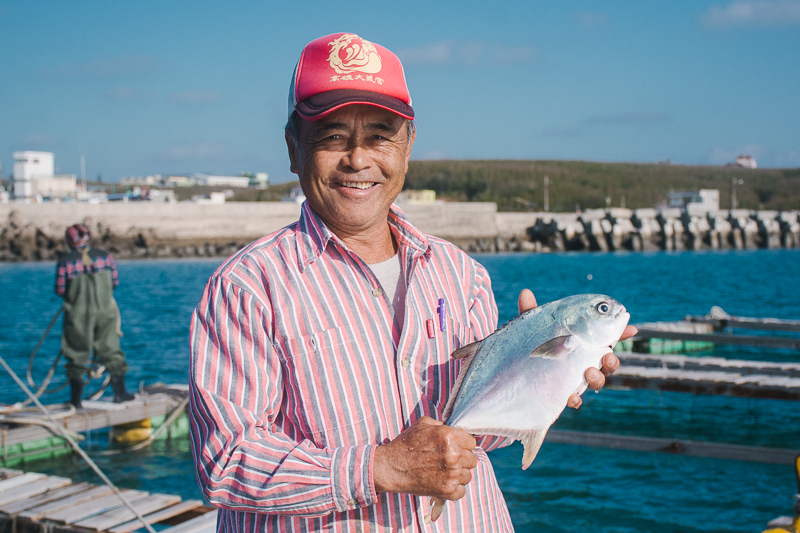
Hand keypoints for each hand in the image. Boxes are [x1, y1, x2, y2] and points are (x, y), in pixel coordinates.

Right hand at [373, 416, 476, 501]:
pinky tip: (442, 482)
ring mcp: (451, 474)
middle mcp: (453, 455)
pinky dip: (454, 488)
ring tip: (443, 472)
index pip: (472, 442)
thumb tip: (455, 431)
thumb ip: (442, 425)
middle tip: (447, 461)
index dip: (463, 444)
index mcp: (450, 436)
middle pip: (472, 460)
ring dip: (458, 474)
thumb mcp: (423, 424)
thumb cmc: (406, 444)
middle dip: (462, 459)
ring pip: (468, 476)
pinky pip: (462, 491)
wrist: (391, 467)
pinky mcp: (447, 490)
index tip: (455, 448)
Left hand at [516, 289, 637, 408]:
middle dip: (612, 361)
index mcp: (581, 343)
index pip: (605, 338)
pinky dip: (575, 400)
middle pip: (606, 363)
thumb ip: (530, 311)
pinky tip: (570, 397)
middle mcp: (582, 361)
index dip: (620, 334)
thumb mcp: (530, 328)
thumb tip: (525, 292)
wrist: (514, 372)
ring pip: (596, 381)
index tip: (632, 329)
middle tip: (608, 357)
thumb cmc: (530, 345)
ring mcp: (574, 378)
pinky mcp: (563, 394)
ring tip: (589, 372)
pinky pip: (575, 401)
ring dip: (597, 378)